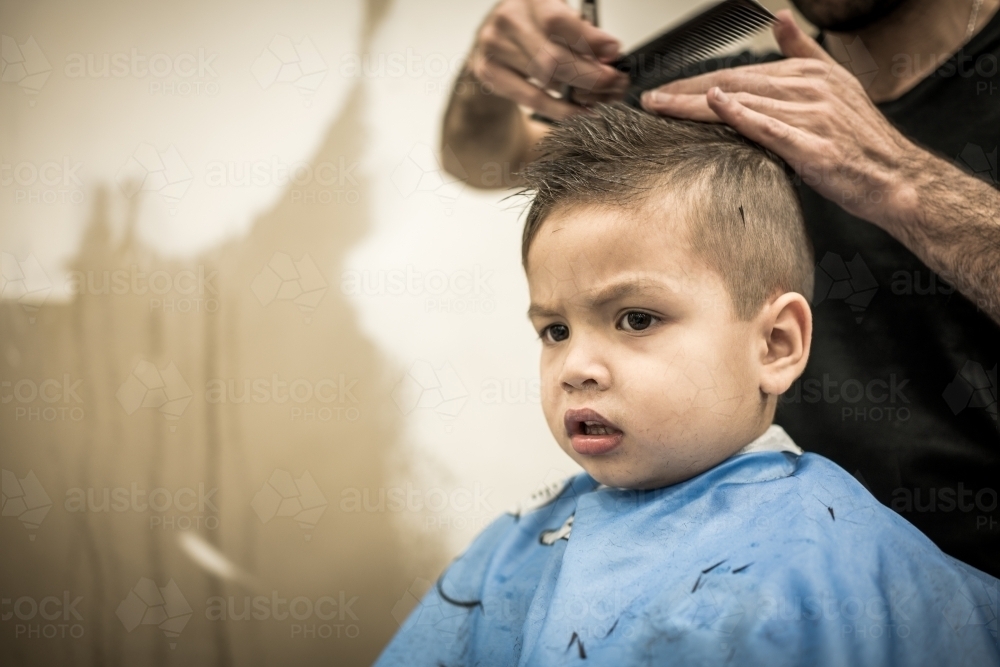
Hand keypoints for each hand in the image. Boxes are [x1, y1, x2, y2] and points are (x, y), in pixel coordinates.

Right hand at [466, 0, 629, 119]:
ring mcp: (494, 45)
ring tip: (597, 96)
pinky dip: (558, 108)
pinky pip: (530, 98)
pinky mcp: (488, 71)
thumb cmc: (532, 28)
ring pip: (545, 79)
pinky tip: (576, 110)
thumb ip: (580, 33)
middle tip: (611, 83)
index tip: (613, 52)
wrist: (494, 42)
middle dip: (589, 75)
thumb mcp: (557, 20)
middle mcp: (509, 17)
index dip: (589, 40)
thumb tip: (609, 54)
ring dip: (578, 93)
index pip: (558, 21)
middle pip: (553, 57)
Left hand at [640, 10, 924, 230]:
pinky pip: (771, 126)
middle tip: (651, 101)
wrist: (895, 178)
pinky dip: (744, 114)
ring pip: (744, 102)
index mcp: (810, 74)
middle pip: (734, 84)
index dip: (698, 82)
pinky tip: (718, 105)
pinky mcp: (815, 146)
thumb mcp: (838, 84)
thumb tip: (780, 18)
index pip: (740, 72)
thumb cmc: (861, 140)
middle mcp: (810, 89)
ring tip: (662, 109)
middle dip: (686, 92)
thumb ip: (803, 51)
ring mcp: (813, 116)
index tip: (666, 91)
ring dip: (697, 104)